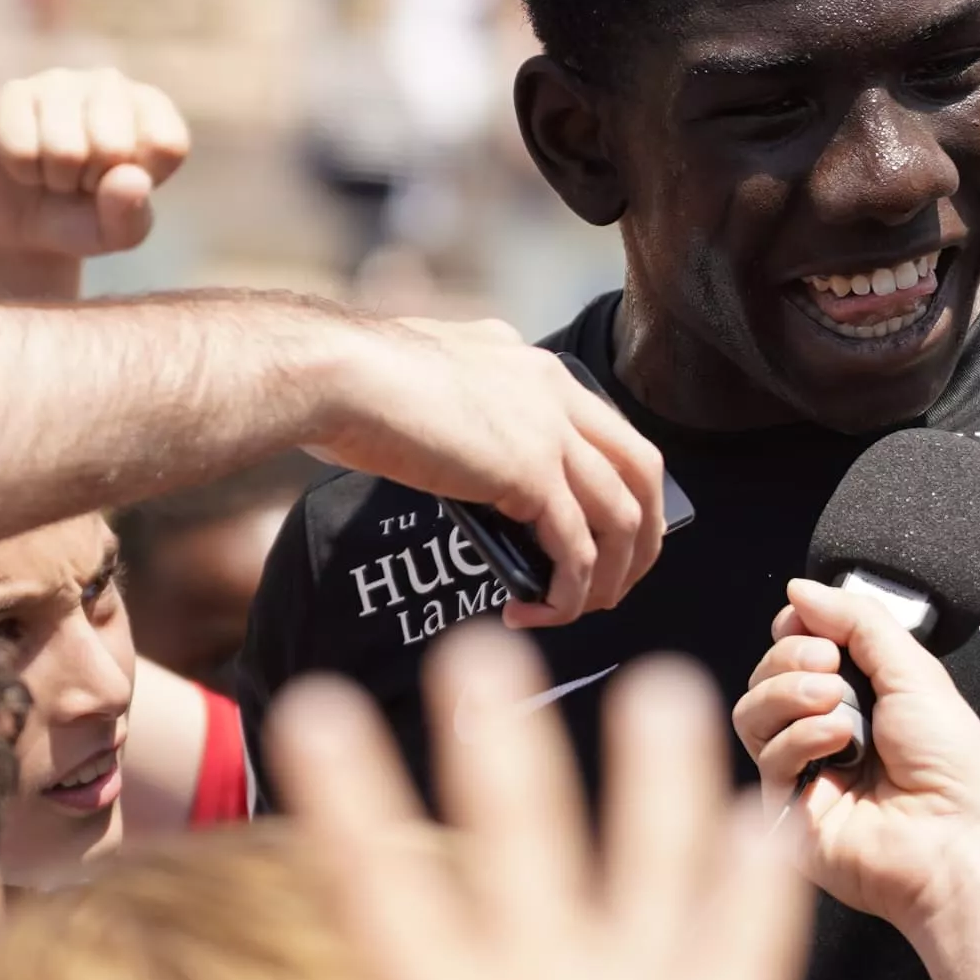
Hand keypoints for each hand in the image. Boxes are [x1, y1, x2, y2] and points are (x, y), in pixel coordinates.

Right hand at [0, 67, 192, 289]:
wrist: (22, 219)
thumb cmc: (83, 216)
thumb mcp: (116, 233)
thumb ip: (131, 215)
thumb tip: (131, 178)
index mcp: (151, 108)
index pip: (166, 144)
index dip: (140, 181)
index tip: (120, 184)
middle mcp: (110, 84)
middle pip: (114, 147)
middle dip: (91, 182)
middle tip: (81, 180)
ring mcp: (59, 82)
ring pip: (65, 149)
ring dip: (55, 178)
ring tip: (55, 171)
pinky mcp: (12, 94)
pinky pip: (21, 147)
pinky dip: (23, 171)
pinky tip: (26, 162)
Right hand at [120, 635, 810, 979]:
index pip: (370, 870)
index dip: (338, 777)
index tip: (313, 697)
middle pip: (514, 829)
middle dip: (489, 728)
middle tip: (477, 649)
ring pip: (650, 858)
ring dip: (655, 766)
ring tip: (662, 683)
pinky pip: (746, 947)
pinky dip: (758, 882)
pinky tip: (769, 822)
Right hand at [309, 316, 664, 619]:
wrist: (337, 374)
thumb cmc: (357, 380)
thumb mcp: (434, 381)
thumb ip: (469, 405)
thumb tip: (476, 455)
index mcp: (536, 368)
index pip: (610, 431)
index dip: (619, 488)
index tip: (604, 533)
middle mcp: (556, 393)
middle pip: (642, 472)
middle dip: (641, 536)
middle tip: (615, 581)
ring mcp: (549, 432)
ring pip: (620, 518)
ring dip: (608, 577)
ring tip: (574, 612)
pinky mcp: (529, 474)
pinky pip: (575, 551)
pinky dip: (565, 593)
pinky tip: (532, 612)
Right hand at [738, 578, 979, 931]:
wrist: (960, 838)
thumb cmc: (956, 765)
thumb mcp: (913, 669)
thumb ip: (856, 620)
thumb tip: (799, 589)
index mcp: (863, 693)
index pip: (799, 645)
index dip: (800, 630)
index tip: (819, 629)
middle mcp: (829, 729)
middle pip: (768, 672)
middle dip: (794, 657)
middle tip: (831, 669)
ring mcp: (805, 770)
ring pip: (754, 710)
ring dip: (791, 694)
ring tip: (837, 707)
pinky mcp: (787, 810)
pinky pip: (766, 755)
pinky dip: (800, 739)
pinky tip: (837, 745)